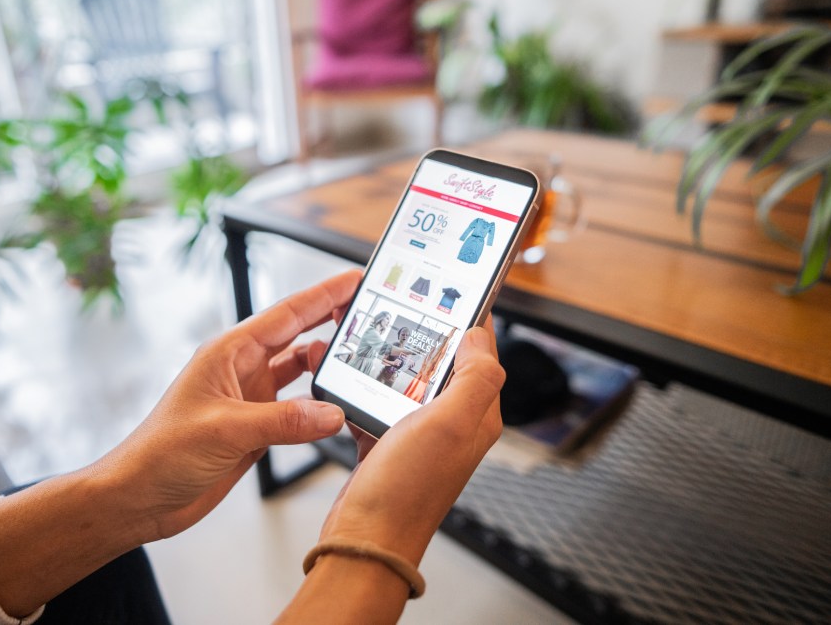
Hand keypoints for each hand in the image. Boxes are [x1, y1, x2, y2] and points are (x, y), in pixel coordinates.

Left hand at [0, 271, 360, 617]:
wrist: (139, 499)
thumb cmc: (160, 454)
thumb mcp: (226, 431)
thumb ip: (283, 421)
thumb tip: (332, 412)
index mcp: (229, 353)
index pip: (286, 314)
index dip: (323, 295)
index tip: (355, 280)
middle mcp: (242, 370)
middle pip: (298, 336)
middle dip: (333, 323)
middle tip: (373, 314)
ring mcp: (250, 399)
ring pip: (300, 372)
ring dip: (328, 367)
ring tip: (362, 361)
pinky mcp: (256, 428)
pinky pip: (298, 409)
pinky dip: (320, 406)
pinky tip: (338, 407)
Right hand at [317, 317, 503, 563]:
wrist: (364, 540)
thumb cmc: (407, 490)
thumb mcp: (451, 422)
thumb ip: (476, 376)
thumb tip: (478, 336)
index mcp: (476, 415)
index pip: (481, 353)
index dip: (470, 319)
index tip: (455, 290)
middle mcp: (452, 424)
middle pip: (443, 363)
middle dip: (425, 333)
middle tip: (405, 304)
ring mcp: (419, 435)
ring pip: (408, 380)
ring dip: (392, 358)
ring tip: (373, 333)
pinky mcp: (388, 444)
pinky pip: (379, 403)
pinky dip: (365, 387)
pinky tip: (348, 376)